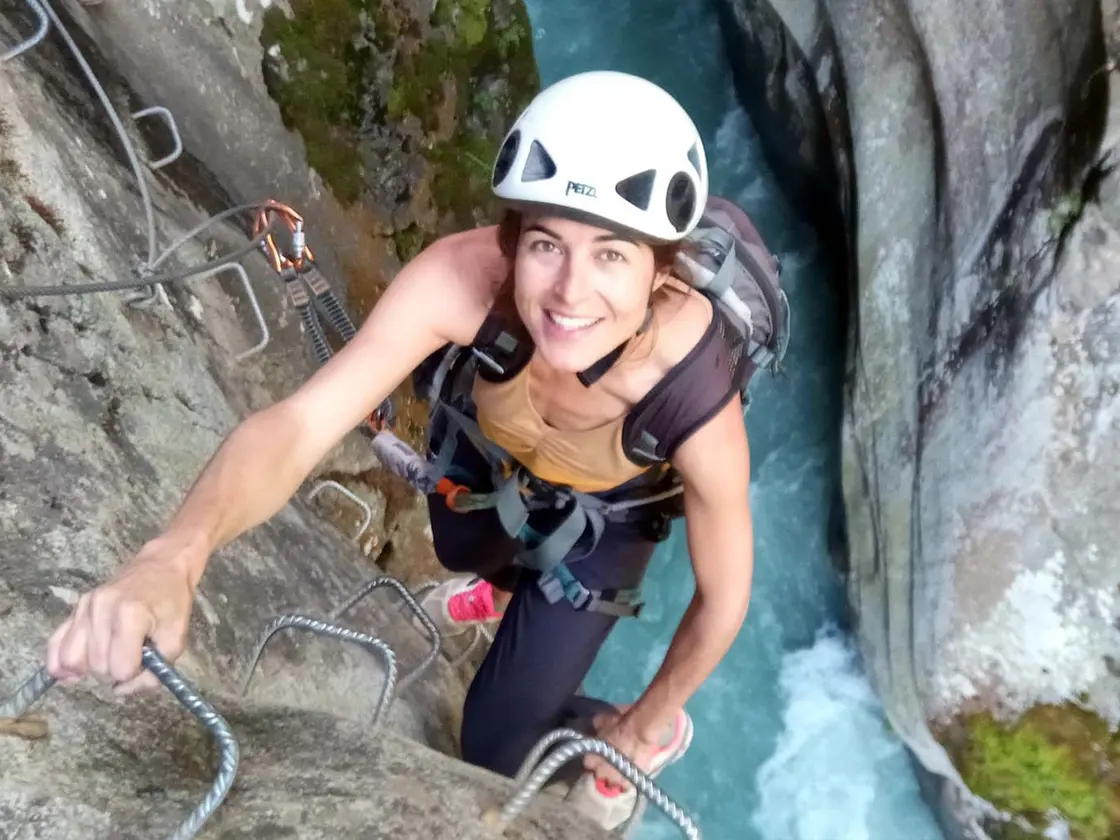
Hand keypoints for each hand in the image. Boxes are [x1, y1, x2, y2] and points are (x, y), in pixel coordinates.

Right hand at [46, 536, 199, 695]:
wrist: (161, 567)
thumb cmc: (172, 602)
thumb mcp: (176, 639)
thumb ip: (155, 672)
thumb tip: (122, 690)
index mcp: (130, 615)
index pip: (120, 669)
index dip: (135, 674)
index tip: (146, 662)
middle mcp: (101, 609)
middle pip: (97, 667)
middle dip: (115, 672)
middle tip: (132, 658)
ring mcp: (84, 608)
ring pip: (72, 660)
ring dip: (91, 669)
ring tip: (110, 659)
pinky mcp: (75, 609)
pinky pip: (55, 644)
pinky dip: (61, 663)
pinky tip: (73, 672)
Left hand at [583, 710, 662, 793]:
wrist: (639, 730)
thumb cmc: (620, 722)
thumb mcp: (602, 720)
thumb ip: (596, 729)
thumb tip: (593, 730)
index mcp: (590, 757)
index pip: (588, 763)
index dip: (594, 759)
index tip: (600, 756)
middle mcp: (598, 771)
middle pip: (598, 776)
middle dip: (603, 770)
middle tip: (611, 764)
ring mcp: (613, 779)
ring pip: (612, 784)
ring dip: (616, 778)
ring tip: (622, 772)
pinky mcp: (628, 783)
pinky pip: (626, 787)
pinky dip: (628, 783)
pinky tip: (631, 776)